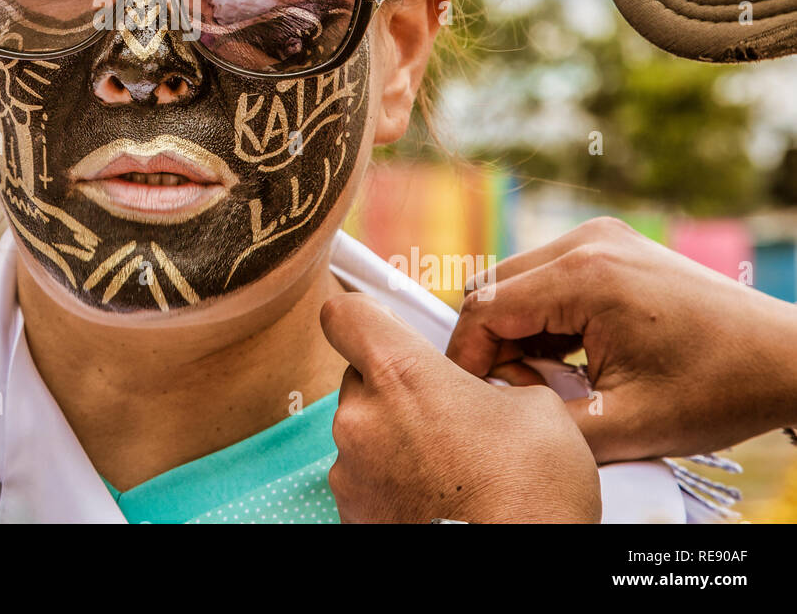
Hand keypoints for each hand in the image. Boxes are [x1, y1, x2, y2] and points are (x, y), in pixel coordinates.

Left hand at [321, 292, 600, 522]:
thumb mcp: (536, 407)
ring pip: (363, 430)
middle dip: (396, 388)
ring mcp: (349, 470)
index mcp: (399, 373)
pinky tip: (436, 497)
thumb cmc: (532, 492)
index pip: (345, 314)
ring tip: (448, 465)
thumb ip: (488, 378)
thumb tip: (479, 389)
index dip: (366, 316)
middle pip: (360, 377)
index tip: (386, 328)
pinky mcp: (352, 513)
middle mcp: (359, 417)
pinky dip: (391, 480)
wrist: (519, 567)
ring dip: (394, 437)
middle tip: (445, 414)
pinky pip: (364, 477)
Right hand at [447, 217, 796, 462]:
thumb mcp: (627, 424)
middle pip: (492, 289)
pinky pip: (546, 277)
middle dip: (493, 346)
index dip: (469, 358)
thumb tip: (493, 413)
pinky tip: (571, 357)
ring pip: (515, 282)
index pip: (484, 308)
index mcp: (585, 276)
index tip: (481, 402)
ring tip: (555, 381)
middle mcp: (585, 241)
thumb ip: (546, 421)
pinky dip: (543, 318)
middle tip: (526, 395)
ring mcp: (598, 236)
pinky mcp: (609, 244)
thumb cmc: (717, 388)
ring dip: (518, 332)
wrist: (784, 358)